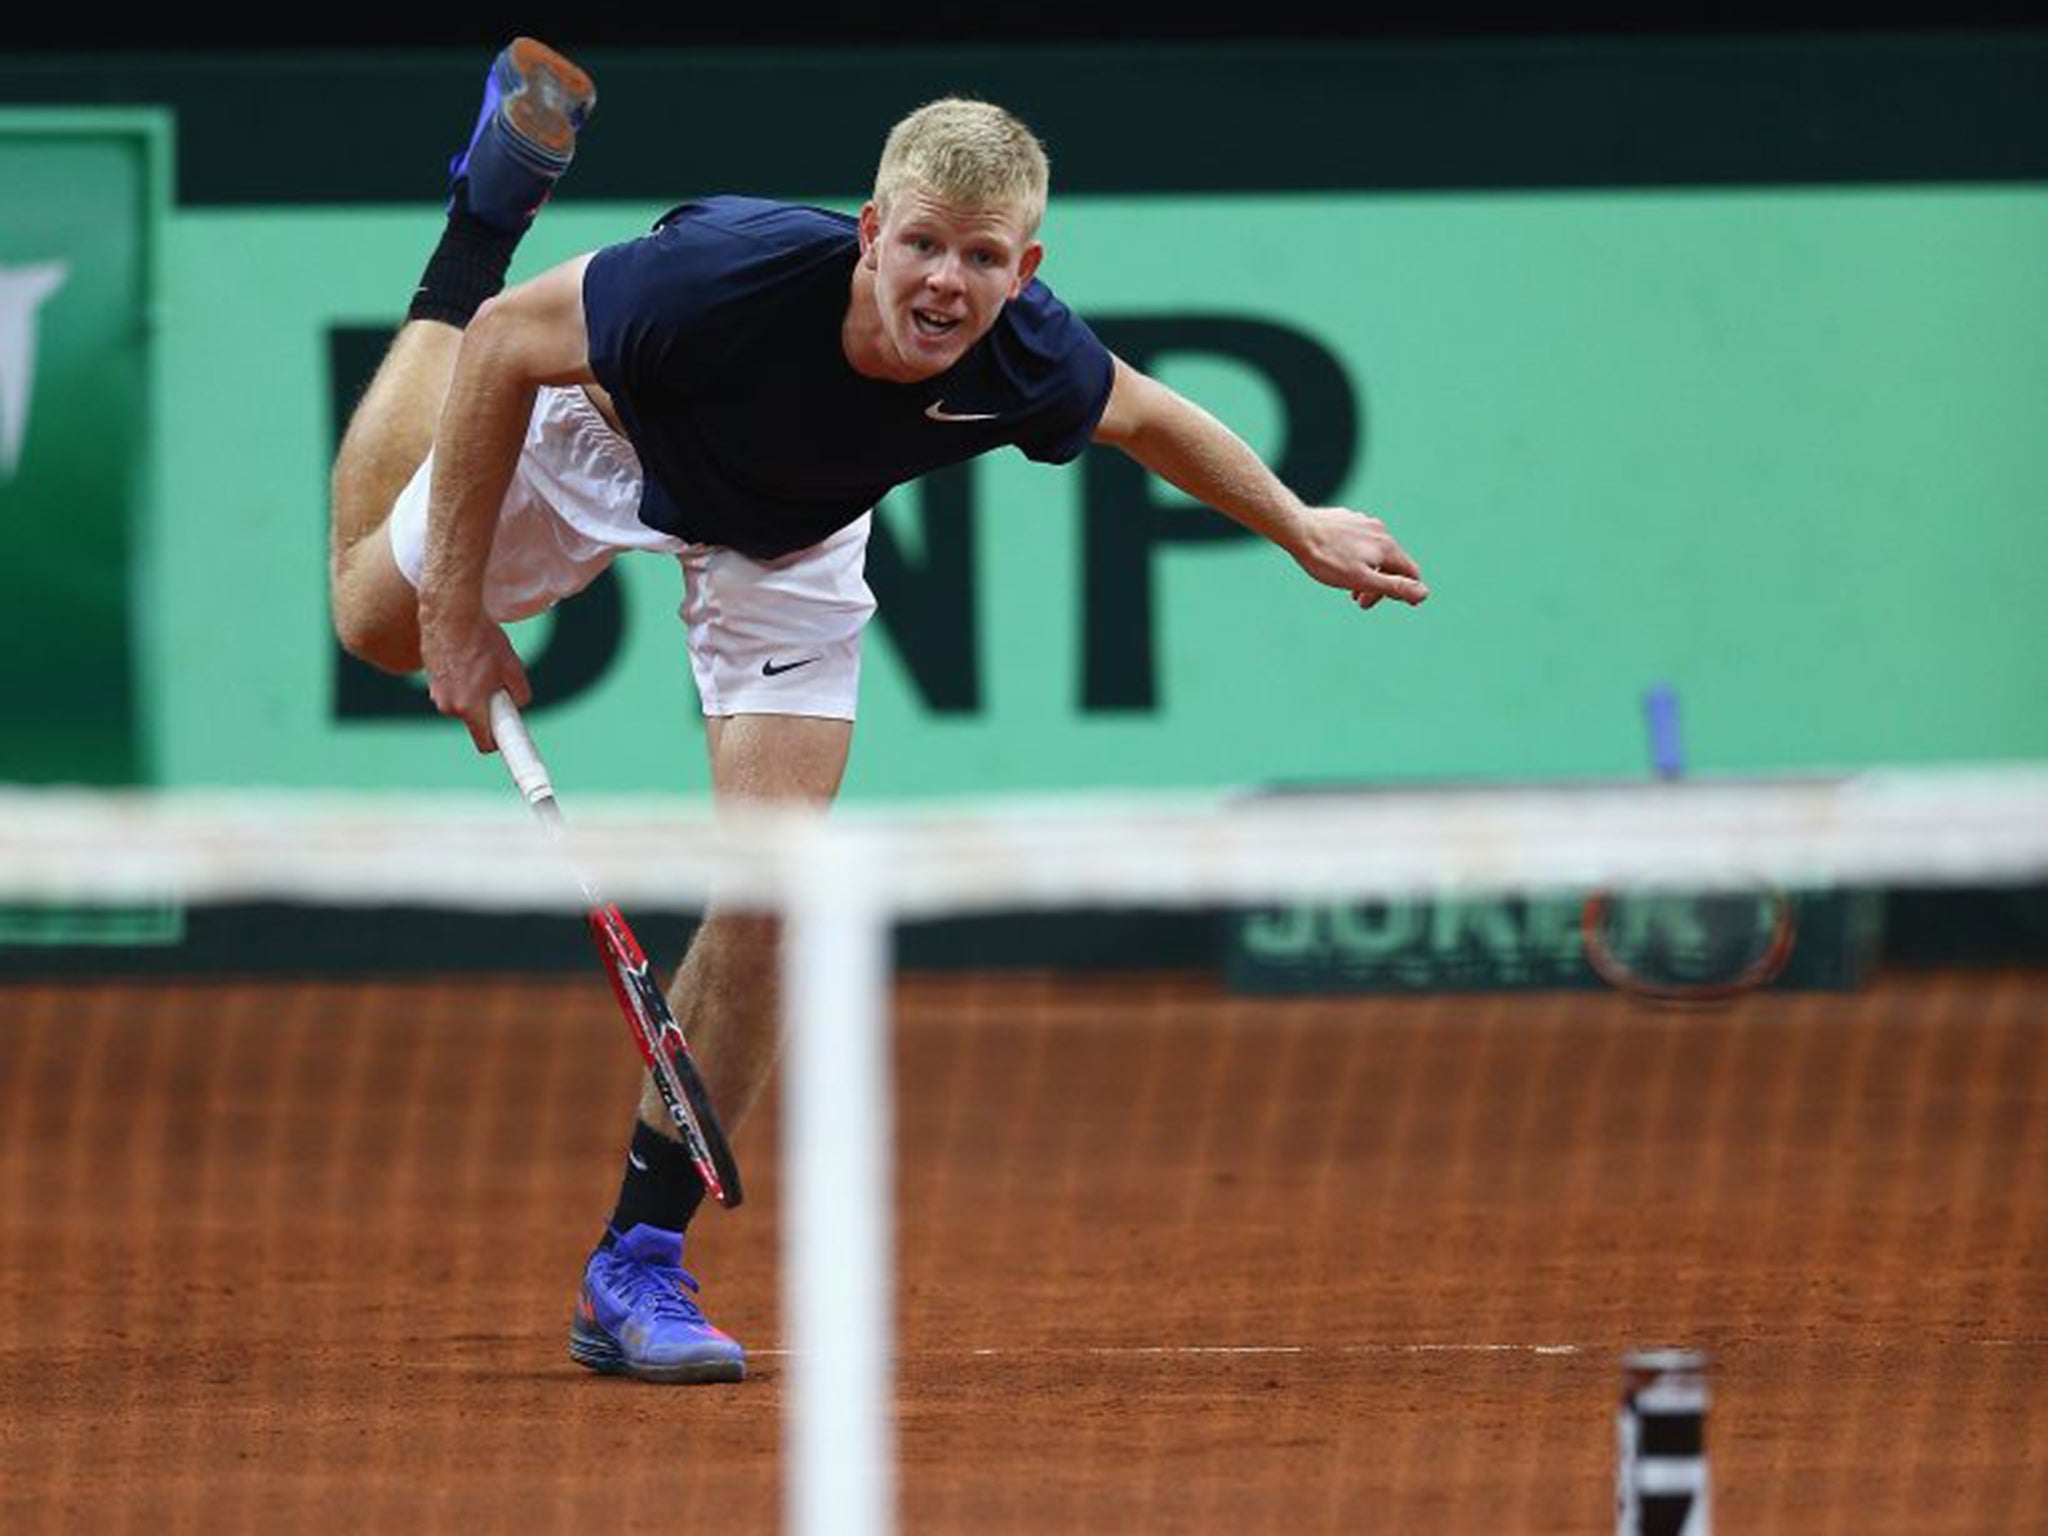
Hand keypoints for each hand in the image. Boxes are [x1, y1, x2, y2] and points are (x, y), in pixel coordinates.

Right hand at [420, 606, 530, 752]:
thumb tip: (519, 704)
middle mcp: (447, 705)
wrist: (450, 611)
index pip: (486, 743)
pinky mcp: (429, 679)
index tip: (509, 743)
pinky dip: (461, 680)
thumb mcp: (512, 666)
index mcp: (469, 707)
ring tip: (481, 663)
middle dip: (488, 709)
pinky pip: (451, 688)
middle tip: (499, 685)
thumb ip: (520, 693)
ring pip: (462, 703)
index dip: (499, 742)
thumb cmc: (482, 638)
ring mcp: (436, 693)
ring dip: (474, 692)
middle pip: (475, 720)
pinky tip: (467, 657)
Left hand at [1290, 507, 1428, 610]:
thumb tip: (1423, 593)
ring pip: (1375, 552)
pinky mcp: (1348, 520)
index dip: (1410, 590)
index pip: (1411, 572)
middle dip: (1381, 586)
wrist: (1297, 529)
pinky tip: (1340, 564)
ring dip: (1367, 573)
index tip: (1406, 604)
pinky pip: (1359, 542)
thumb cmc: (1327, 559)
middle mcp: (1381, 532)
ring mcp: (1363, 523)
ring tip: (1349, 588)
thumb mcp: (1362, 580)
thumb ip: (1393, 587)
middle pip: (1392, 563)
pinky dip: (1356, 558)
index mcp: (1387, 547)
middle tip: (1361, 603)